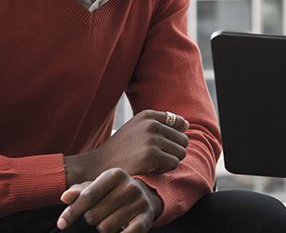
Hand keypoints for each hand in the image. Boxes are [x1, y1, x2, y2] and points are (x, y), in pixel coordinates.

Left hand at [56, 168, 160, 232]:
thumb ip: (79, 192)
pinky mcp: (146, 217)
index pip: (88, 196)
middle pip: (94, 215)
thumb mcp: (95, 188)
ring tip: (109, 220)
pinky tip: (118, 232)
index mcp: (115, 174)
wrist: (142, 195)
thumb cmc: (111, 193)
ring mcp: (140, 201)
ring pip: (106, 227)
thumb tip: (65, 197)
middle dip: (91, 219)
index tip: (62, 224)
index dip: (72, 212)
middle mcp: (129, 186)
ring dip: (102, 228)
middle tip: (98, 215)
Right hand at [64, 110, 189, 185]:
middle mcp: (151, 124)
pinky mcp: (151, 155)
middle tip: (156, 157)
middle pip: (183, 139)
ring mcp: (151, 139)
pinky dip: (164, 169)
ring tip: (152, 162)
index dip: (173, 137)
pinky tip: (149, 168)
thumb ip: (160, 124)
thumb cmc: (121, 149)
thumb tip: (186, 124)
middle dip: (173, 151)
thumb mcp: (137, 129)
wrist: (98, 165)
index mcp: (148, 115)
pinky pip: (173, 163)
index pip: (179, 122)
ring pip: (180, 152)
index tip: (160, 144)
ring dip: (169, 161)